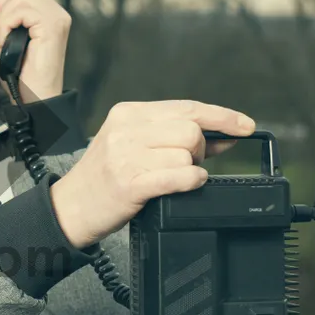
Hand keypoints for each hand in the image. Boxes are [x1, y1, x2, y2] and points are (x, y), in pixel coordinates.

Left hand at [0, 0, 69, 102]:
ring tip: (4, 37)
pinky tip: (7, 40)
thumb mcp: (4, 41)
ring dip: (3, 15)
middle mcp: (56, 11)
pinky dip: (7, 24)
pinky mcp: (53, 26)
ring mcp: (57, 17)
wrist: (33, 99)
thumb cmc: (21, 74)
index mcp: (47, 12)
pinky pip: (21, 9)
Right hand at [50, 100, 256, 247]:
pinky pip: (179, 177)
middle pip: (191, 129)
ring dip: (191, 170)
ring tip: (170, 179)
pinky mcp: (129, 184)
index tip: (245, 126)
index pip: (186, 107)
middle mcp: (125, 130)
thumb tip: (225, 136)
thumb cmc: (105, 178)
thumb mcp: (134, 146)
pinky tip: (185, 185)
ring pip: (187, 154)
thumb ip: (175, 137)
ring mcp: (125, 156)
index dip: (222, 116)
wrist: (69, 208)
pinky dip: (191, 182)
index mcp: (127, 113)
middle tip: (187, 164)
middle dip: (200, 150)